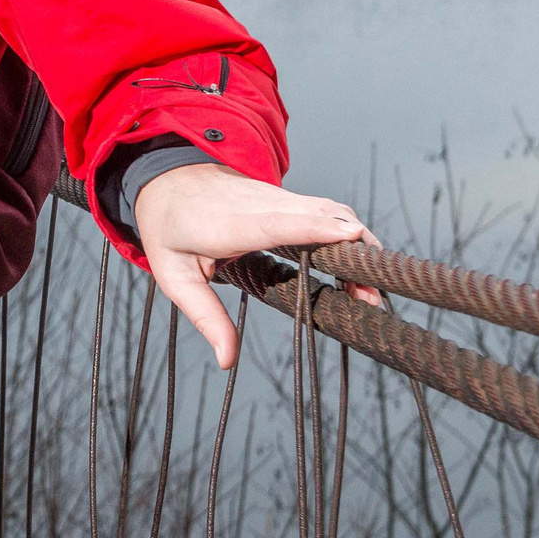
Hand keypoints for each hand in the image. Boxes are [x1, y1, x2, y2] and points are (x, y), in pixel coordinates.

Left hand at [131, 161, 382, 370]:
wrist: (167, 177)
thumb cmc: (169, 229)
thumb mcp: (173, 275)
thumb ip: (204, 316)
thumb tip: (227, 360)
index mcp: (225, 224)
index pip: (273, 223)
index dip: (312, 227)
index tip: (349, 234)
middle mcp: (256, 204)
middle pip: (317, 217)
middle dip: (352, 252)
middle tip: (370, 298)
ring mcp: (275, 196)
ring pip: (329, 210)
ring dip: (358, 244)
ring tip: (371, 291)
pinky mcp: (287, 197)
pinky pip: (327, 211)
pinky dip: (350, 234)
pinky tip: (361, 265)